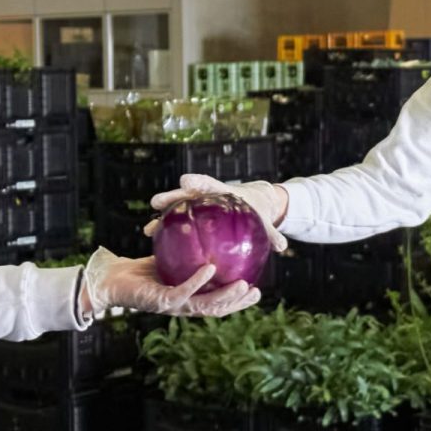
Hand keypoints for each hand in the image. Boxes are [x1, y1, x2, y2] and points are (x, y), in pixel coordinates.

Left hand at [82, 247, 260, 317]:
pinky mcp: (160, 301)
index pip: (217, 303)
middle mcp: (182, 306)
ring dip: (225, 296)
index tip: (256, 290)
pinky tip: (210, 269)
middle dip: (238, 303)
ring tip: (243, 285)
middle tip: (257, 292)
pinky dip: (198, 281)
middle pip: (217, 309)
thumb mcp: (168, 259)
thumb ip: (186, 253)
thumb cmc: (138, 271)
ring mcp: (172, 305)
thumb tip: (205, 233)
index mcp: (187, 299)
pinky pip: (183, 291)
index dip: (237, 301)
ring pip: (205, 306)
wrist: (110, 280)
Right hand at [144, 174, 289, 251]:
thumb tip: (283, 247)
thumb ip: (272, 234)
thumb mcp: (264, 223)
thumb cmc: (258, 213)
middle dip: (172, 197)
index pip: (210, 185)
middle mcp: (206, 197)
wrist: (251, 206)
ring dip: (162, 217)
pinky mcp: (192, 217)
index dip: (198, 183)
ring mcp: (196, 206)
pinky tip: (152, 239)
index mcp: (224, 193)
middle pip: (186, 194)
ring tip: (146, 229)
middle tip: (155, 202)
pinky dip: (165, 229)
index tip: (185, 183)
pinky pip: (176, 223)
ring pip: (177, 209)